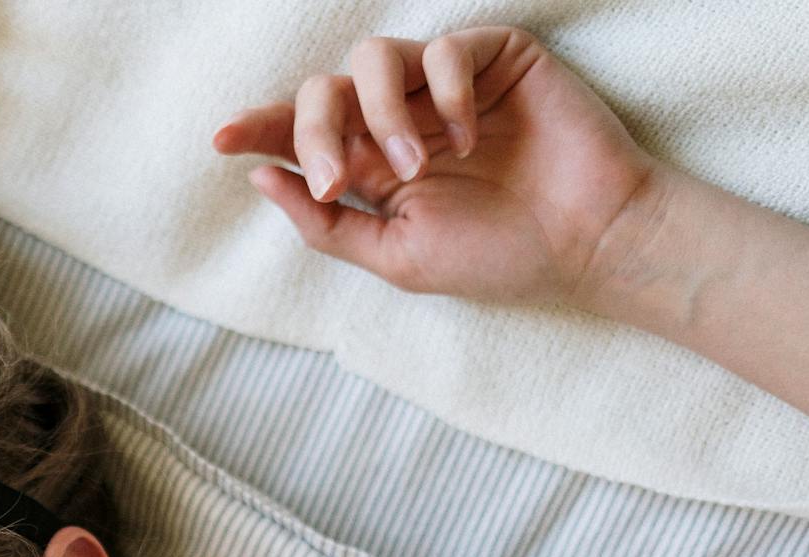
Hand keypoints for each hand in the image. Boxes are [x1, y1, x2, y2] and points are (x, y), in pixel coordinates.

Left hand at [211, 27, 661, 310]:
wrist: (588, 241)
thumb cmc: (498, 255)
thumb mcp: (395, 255)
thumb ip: (327, 223)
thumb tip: (261, 177)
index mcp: (372, 166)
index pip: (302, 135)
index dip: (260, 129)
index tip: (220, 139)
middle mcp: (400, 120)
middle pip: (324, 91)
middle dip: (314, 131)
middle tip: (335, 180)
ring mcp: (445, 87)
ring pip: (374, 60)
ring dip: (379, 115)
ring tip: (414, 166)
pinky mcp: (494, 58)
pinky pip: (443, 49)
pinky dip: (446, 92)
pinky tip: (472, 136)